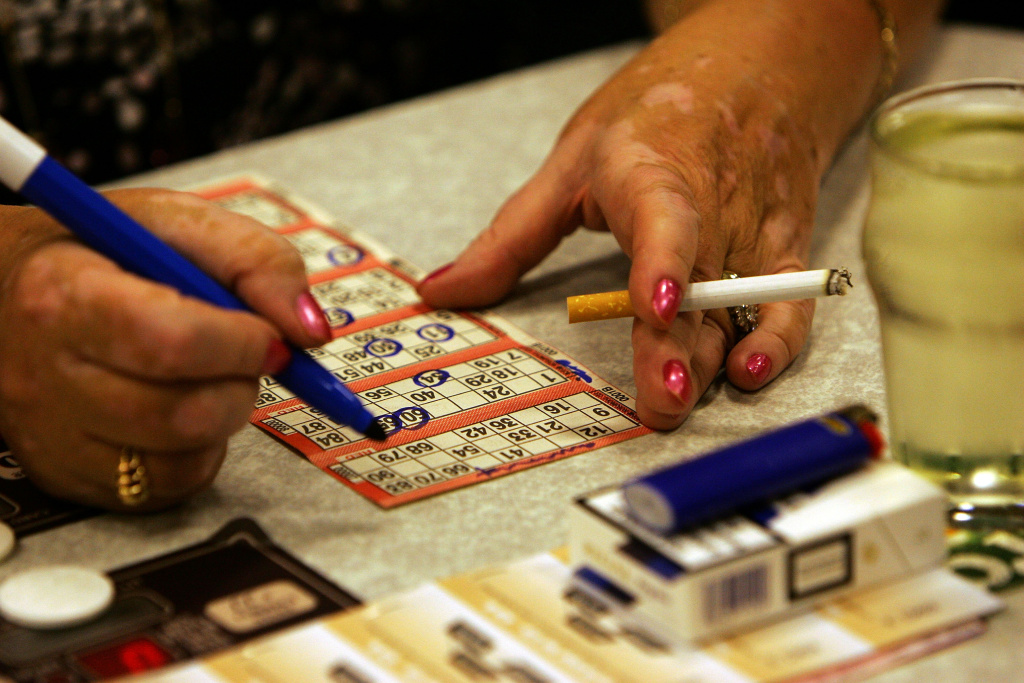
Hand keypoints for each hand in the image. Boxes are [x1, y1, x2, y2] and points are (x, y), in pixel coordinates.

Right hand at [0, 189, 329, 510]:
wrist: (3, 296)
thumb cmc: (96, 256)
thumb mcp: (174, 223)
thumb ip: (256, 259)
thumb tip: (310, 329)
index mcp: (64, 296)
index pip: (170, 341)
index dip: (239, 343)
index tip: (264, 332)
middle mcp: (46, 375)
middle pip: (179, 413)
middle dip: (240, 384)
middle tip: (241, 354)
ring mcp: (52, 436)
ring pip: (177, 459)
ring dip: (224, 417)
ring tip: (210, 377)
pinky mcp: (67, 476)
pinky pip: (163, 489)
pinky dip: (199, 453)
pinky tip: (185, 410)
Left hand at [418, 5, 828, 429]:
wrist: (758, 66)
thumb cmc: (658, 112)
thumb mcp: (570, 162)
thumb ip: (508, 237)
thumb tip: (440, 292)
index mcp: (651, 170)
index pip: (665, 219)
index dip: (664, 265)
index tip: (656, 307)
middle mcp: (711, 204)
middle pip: (700, 288)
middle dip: (681, 349)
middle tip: (662, 402)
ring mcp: (753, 228)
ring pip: (738, 307)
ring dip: (715, 359)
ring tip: (682, 400)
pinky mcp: (785, 247)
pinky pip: (788, 303)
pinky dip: (778, 341)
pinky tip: (749, 370)